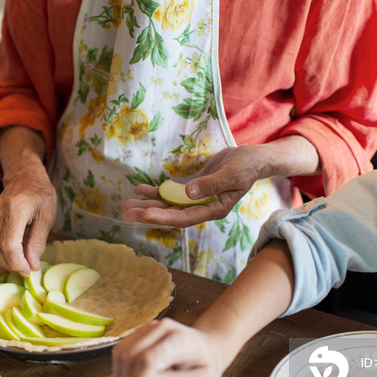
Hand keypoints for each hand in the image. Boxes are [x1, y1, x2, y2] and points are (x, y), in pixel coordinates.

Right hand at [0, 128, 56, 275]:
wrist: (25, 180)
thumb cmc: (39, 197)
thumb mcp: (47, 217)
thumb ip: (38, 242)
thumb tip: (32, 265)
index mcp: (16, 209)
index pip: (9, 244)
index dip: (17, 263)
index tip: (27, 270)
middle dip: (9, 265)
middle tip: (23, 266)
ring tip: (12, 260)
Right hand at [112, 318, 224, 376]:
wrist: (207, 345)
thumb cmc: (206, 365)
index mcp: (181, 340)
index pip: (149, 360)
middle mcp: (162, 328)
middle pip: (131, 355)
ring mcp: (149, 327)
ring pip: (121, 352)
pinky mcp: (140, 332)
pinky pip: (121, 350)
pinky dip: (120, 371)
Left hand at [122, 145, 262, 226]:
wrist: (251, 159)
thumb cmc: (246, 167)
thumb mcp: (231, 174)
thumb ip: (210, 184)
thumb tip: (189, 192)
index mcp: (214, 209)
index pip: (185, 217)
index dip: (164, 217)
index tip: (145, 214)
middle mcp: (202, 208)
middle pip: (171, 214)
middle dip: (148, 213)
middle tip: (125, 213)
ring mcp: (196, 199)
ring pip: (167, 205)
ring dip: (147, 205)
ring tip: (125, 206)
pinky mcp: (192, 189)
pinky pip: (170, 194)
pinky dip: (155, 192)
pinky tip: (139, 190)